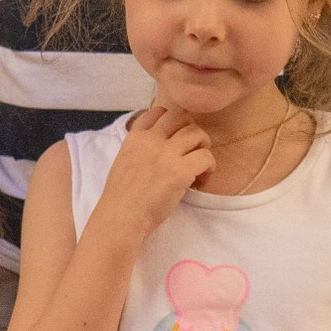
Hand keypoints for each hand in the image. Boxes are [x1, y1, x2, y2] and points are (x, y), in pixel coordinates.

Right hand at [94, 106, 214, 238]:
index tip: (176, 140)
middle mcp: (151, 140)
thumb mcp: (124, 160)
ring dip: (203, 148)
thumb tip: (162, 145)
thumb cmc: (121, 197)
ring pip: (197, 134)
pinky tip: (200, 181)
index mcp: (135, 136)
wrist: (120, 218)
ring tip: (199, 167)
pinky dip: (209, 168)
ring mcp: (166, 155)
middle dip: (191, 130)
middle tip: (192, 150)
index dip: (173, 123)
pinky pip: (206, 157)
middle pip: (182, 116)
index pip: (160, 111)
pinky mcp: (180, 172)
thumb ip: (141, 147)